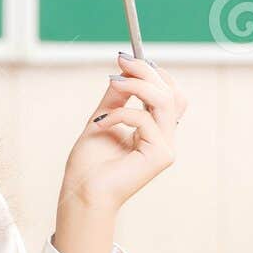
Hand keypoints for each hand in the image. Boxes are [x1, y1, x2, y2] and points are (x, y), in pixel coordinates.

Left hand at [59, 52, 186, 212]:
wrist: (81, 193)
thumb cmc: (88, 165)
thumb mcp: (101, 121)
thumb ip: (115, 99)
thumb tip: (122, 72)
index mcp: (154, 131)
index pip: (168, 95)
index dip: (153, 73)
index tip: (127, 58)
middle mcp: (165, 138)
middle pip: (172, 94)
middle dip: (148, 72)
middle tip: (123, 61)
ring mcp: (165, 147)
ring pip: (165, 102)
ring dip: (139, 85)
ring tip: (114, 81)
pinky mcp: (161, 155)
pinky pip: (144, 120)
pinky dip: (119, 114)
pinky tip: (99, 123)